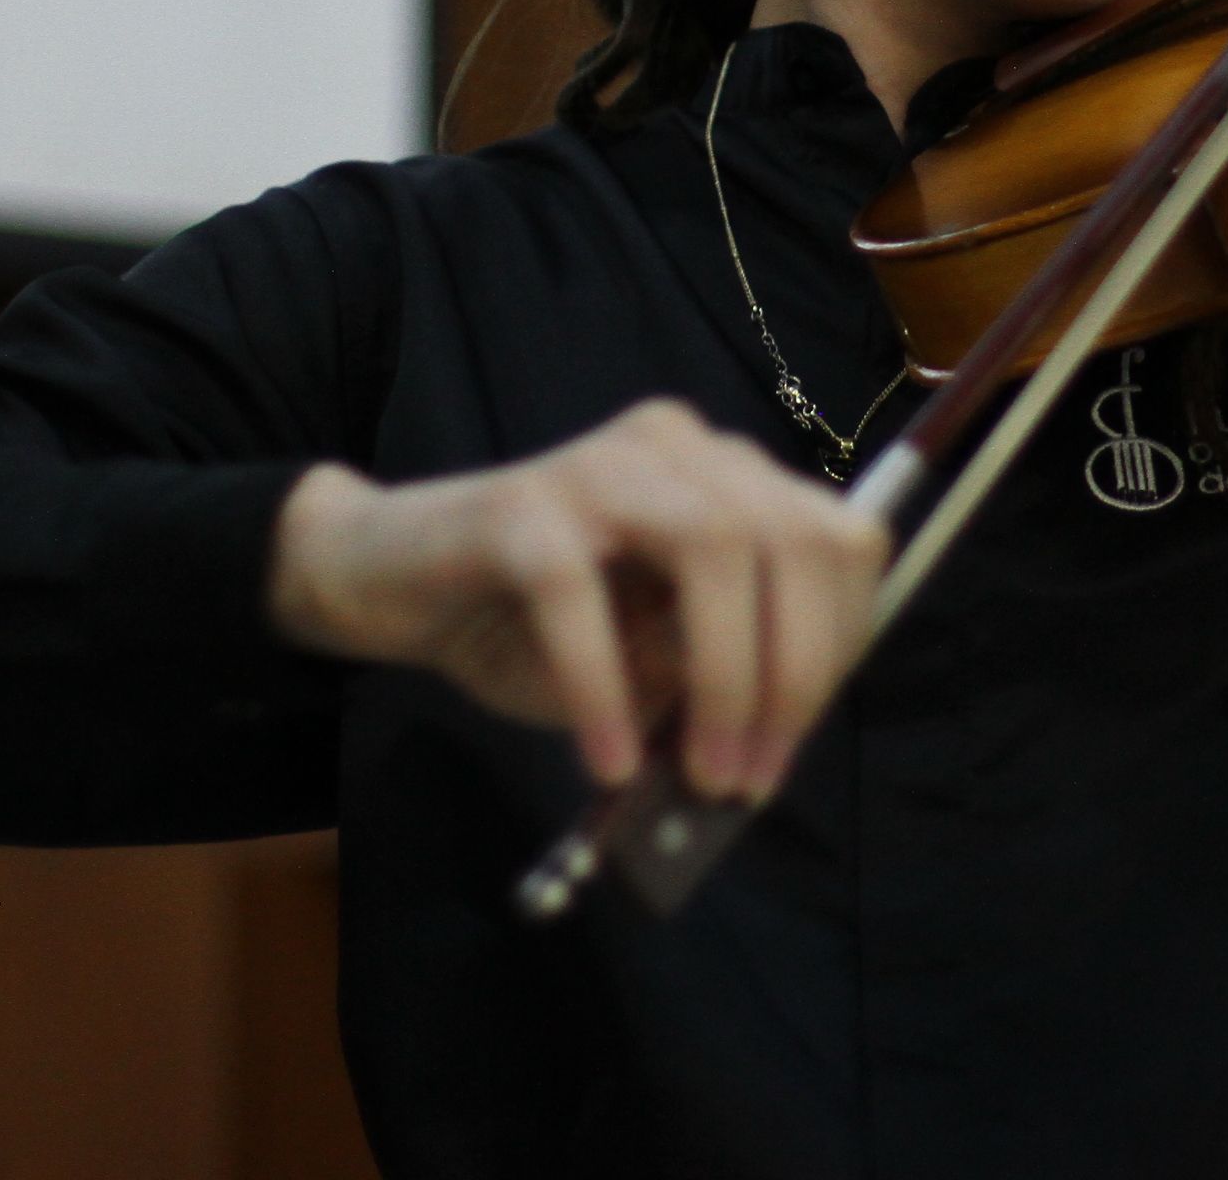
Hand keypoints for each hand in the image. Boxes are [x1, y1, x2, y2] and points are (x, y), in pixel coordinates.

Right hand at [266, 399, 887, 801]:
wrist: (386, 579)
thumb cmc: (531, 625)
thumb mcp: (646, 660)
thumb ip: (711, 678)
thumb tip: (764, 744)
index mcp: (731, 477)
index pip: (840, 538)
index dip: (841, 640)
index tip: (798, 736)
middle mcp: (681, 451)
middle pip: (792, 538)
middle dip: (793, 673)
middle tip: (752, 777)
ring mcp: (602, 466)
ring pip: (712, 547)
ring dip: (723, 677)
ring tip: (701, 773)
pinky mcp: (519, 505)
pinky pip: (577, 594)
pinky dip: (603, 688)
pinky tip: (608, 761)